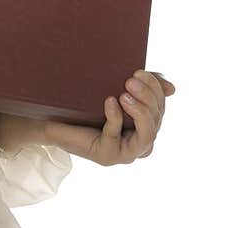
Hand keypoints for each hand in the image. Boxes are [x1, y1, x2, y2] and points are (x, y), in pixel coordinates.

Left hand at [44, 69, 175, 164]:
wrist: (53, 120)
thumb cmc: (86, 107)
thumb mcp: (116, 93)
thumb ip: (143, 90)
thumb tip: (173, 88)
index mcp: (145, 126)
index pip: (161, 107)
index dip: (155, 89)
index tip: (140, 71)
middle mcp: (141, 142)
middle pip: (157, 119)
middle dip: (147, 97)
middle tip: (130, 79)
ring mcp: (126, 152)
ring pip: (148, 134)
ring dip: (140, 111)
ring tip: (124, 93)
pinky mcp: (107, 156)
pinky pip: (116, 137)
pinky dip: (115, 118)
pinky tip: (109, 102)